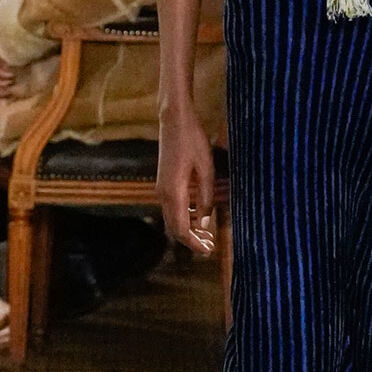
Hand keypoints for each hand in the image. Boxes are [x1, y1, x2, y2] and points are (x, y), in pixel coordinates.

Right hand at [157, 103, 215, 255]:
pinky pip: (172, 209)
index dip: (194, 243)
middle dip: (191, 241)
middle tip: (210, 247)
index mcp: (174, 192)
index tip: (208, 251)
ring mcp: (161, 189)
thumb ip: (206, 197)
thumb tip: (206, 222)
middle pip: (174, 228)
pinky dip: (184, 219)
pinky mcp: (163, 184)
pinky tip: (198, 218)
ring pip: (172, 220)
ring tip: (207, 236)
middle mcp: (163, 194)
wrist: (174, 120)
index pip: (181, 228)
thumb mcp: (206, 169)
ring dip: (187, 230)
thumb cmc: (192, 140)